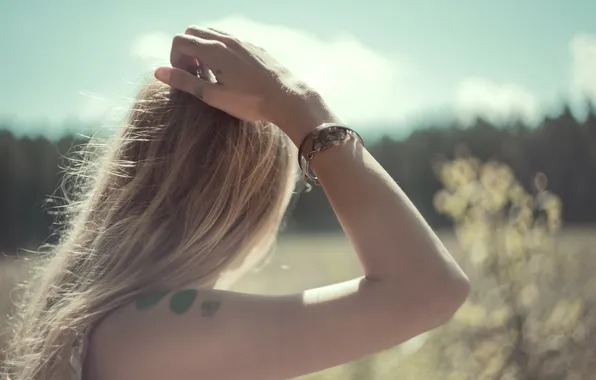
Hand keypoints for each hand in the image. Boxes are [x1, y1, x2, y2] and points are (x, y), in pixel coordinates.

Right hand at [154, 26, 331, 140]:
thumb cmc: (250, 102)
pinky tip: (230, 73)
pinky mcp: (254, 47)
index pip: (180, 41)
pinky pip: (229, 40)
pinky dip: (220, 50)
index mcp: (214, 50)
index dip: (174, 59)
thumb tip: (158, 72)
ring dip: (203, 50)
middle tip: (196, 76)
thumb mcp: (213, 96)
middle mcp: (226, 39)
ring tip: (211, 75)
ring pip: (212, 34)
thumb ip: (185, 82)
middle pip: (193, 32)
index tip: (185, 79)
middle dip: (187, 52)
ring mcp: (242, 41)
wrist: (287, 98)